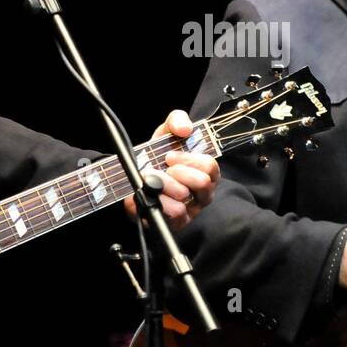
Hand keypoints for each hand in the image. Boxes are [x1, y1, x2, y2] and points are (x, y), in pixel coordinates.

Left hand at [123, 110, 220, 231]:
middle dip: (179, 173)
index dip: (190, 160)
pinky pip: (174, 216)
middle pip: (203, 184)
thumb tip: (185, 128)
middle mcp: (202, 193)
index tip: (170, 156)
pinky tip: (148, 194)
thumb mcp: (166, 134)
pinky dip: (159, 202)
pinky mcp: (175, 224)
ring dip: (165, 186)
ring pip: (186, 201)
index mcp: (204, 172)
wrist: (135, 178)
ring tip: (152, 180)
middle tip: (164, 169)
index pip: (210, 167)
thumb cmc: (158, 158)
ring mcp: (191, 210)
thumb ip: (177, 121)